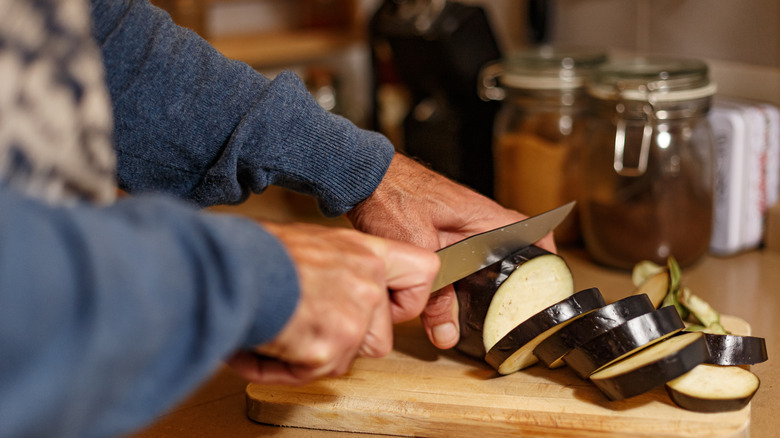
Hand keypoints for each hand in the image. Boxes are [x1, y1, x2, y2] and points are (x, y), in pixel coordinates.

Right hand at [228, 222, 438, 385]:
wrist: (228, 269)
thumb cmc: (261, 252)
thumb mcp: (316, 243)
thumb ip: (344, 267)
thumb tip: (348, 286)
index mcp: (367, 253)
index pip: (425, 272)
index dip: (410, 298)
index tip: (393, 307)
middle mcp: (367, 283)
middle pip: (382, 338)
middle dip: (348, 343)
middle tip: (314, 324)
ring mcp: (352, 318)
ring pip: (346, 360)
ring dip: (315, 355)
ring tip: (284, 330)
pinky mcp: (329, 348)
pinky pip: (313, 374)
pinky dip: (286, 368)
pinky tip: (267, 344)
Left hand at [346, 153, 555, 349]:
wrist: (360, 177)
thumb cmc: (391, 197)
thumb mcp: (418, 252)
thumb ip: (435, 295)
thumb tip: (446, 334)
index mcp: (481, 216)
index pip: (530, 230)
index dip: (545, 254)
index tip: (550, 277)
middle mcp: (474, 217)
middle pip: (507, 249)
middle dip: (511, 277)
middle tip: (512, 305)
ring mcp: (455, 222)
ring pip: (480, 256)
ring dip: (481, 279)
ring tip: (481, 307)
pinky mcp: (436, 227)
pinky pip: (458, 255)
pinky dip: (457, 275)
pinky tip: (447, 294)